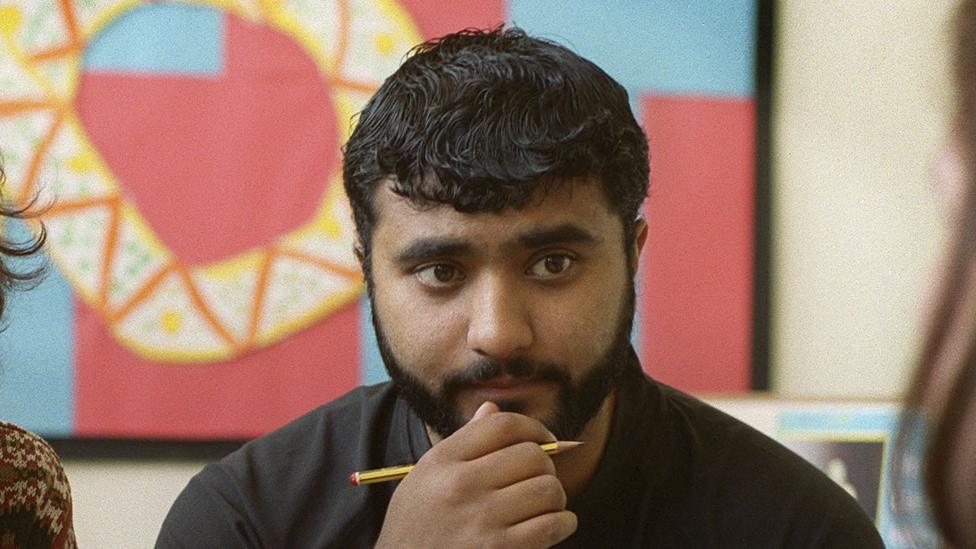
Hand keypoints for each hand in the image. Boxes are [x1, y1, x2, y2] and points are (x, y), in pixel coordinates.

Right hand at [375, 402, 577, 548]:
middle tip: (539, 479)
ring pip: (548, 488)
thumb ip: (461, 443)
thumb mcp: (424, 478)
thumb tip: (492, 408)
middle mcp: (461, 485)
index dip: (533, 428)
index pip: (502, 425)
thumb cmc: (415, 527)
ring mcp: (481, 519)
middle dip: (546, 466)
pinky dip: (563, 523)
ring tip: (543, 505)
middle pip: (531, 455)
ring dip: (555, 497)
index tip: (543, 440)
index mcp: (442, 461)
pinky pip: (551, 524)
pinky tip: (554, 524)